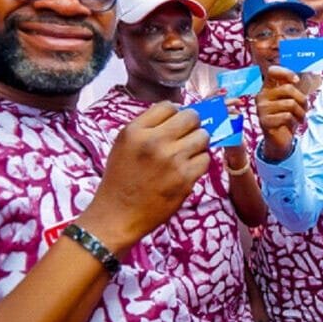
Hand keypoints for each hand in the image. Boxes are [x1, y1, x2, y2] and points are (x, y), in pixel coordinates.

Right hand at [78, 103, 210, 250]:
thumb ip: (148, 127)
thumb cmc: (120, 179)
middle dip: (192, 125)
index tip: (176, 124)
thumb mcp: (124, 145)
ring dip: (198, 144)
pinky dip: (199, 163)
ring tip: (186, 154)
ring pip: (202, 137)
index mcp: (134, 131)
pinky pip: (205, 159)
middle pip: (191, 117)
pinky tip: (187, 169)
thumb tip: (180, 114)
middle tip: (187, 136)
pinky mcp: (184, 178)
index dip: (175, 114)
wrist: (117, 215)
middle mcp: (153, 141)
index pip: (168, 106)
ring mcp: (171, 159)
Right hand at [256, 65, 309, 161]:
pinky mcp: (264, 121)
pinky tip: (292, 126)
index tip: (297, 80)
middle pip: (288, 89)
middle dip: (302, 99)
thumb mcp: (291, 100)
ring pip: (290, 104)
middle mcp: (261, 96)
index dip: (286, 73)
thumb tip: (312, 74)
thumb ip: (294, 87)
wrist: (280, 140)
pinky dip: (294, 122)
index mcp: (267, 88)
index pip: (272, 71)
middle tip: (305, 108)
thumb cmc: (286, 118)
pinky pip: (287, 117)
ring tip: (300, 118)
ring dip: (301, 113)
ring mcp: (261, 109)